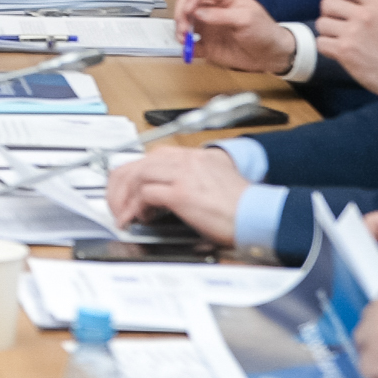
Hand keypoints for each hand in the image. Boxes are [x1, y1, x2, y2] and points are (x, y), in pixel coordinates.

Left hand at [105, 145, 247, 242]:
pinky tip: (135, 219)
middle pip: (139, 163)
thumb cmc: (244, 208)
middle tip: (116, 203)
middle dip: (121, 184)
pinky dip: (135, 208)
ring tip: (122, 215)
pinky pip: (145, 195)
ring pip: (137, 175)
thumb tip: (166, 198)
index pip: (153, 157)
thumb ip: (193, 182)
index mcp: (196, 157)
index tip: (126, 189)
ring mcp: (184, 174)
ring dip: (124, 197)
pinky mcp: (182, 193)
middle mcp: (188, 160)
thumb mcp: (216, 184)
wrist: (261, 216)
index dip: (134, 174)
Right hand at [175, 0, 295, 74]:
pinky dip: (186, 47)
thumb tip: (197, 12)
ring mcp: (209, 28)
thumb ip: (221, 16)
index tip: (189, 9)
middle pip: (188, 4)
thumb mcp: (246, 19)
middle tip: (184, 27)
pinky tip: (188, 50)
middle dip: (181, 14)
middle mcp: (213, 11)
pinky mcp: (208, 45)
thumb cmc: (264, 32)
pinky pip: (192, 44)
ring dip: (180, 29)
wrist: (272, 56)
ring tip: (184, 40)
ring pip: (185, 23)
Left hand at [316, 0, 377, 94]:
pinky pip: (320, 42)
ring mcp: (352, 33)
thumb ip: (368, 6)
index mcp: (377, 5)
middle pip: (327, 3)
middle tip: (335, 24)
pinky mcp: (343, 51)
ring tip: (340, 40)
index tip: (335, 0)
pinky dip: (326, 48)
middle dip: (327, 14)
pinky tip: (338, 52)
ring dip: (327, 32)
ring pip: (320, 23)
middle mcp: (363, 16)